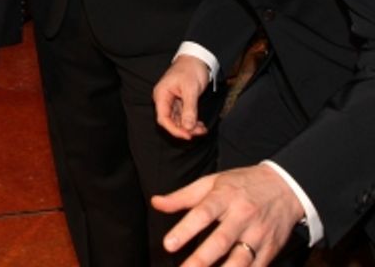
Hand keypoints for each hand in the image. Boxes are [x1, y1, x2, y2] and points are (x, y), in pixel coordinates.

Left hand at [152, 166, 303, 265]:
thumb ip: (183, 196)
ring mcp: (258, 234)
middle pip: (221, 241)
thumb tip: (156, 203)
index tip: (169, 244)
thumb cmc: (242, 184)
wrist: (285, 186)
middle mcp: (242, 216)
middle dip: (201, 259)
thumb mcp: (211, 182)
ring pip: (240, 260)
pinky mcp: (271, 249)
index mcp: (225, 197)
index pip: (202, 214)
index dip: (185, 230)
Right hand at [153, 55, 209, 139]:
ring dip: (189, 127)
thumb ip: (189, 109)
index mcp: (161, 95)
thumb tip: (187, 126)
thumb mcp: (191, 89)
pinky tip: (201, 125)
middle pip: (170, 121)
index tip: (187, 135)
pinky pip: (184, 116)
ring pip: (178, 120)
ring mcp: (172, 101)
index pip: (163, 118)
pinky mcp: (180, 101)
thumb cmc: (190, 69)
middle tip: (198, 132)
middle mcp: (165, 99)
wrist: (197, 59)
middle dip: (184, 129)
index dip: (174, 129)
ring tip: (203, 129)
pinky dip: (192, 122)